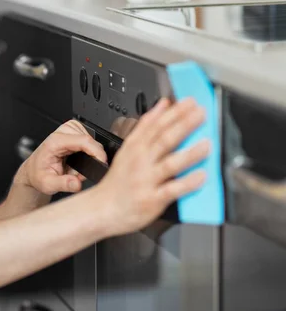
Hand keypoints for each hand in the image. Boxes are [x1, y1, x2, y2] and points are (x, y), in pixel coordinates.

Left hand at [15, 119, 107, 194]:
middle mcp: (62, 133)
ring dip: (88, 157)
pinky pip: (90, 142)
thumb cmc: (39, 174)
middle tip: (77, 174)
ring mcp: (69, 130)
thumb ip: (63, 184)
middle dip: (91, 160)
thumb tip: (77, 184)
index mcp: (55, 141)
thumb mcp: (47, 184)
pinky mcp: (74, 132)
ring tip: (74, 167)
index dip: (97, 152)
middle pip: (91, 141)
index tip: (102, 163)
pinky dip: (87, 153)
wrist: (34, 170)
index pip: (85, 141)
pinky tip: (77, 160)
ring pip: (92, 142)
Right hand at [96, 98, 209, 236]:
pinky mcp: (152, 199)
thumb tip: (163, 105)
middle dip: (183, 125)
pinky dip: (186, 183)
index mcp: (135, 147)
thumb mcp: (128, 148)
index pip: (156, 125)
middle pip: (163, 140)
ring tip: (207, 144)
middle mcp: (140, 162)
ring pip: (169, 164)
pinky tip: (201, 176)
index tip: (190, 102)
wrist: (103, 208)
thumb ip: (146, 126)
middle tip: (201, 114)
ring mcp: (146, 180)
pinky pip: (171, 190)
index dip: (174, 113)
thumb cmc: (118, 181)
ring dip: (189, 154)